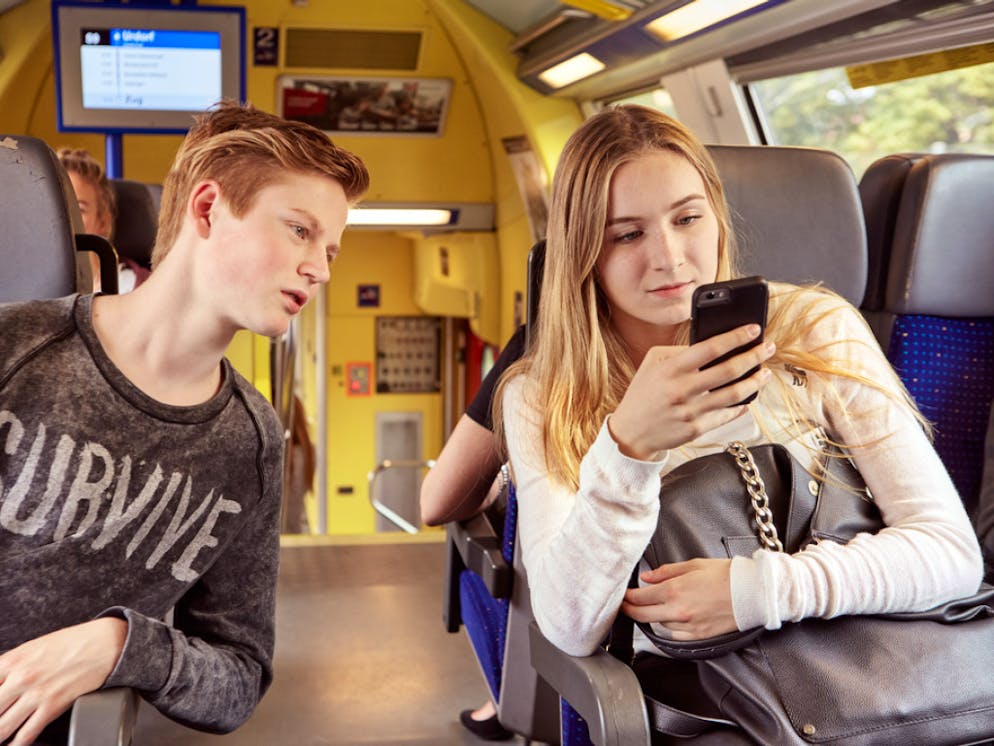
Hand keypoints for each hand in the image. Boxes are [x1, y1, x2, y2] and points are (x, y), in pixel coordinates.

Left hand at [0, 617, 126, 744]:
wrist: (105, 643)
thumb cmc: (71, 643)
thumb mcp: (32, 647)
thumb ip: (9, 666)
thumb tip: (0, 682)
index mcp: (11, 661)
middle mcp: (19, 678)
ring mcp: (36, 693)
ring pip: (1, 728)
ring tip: (1, 736)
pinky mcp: (53, 706)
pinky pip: (26, 734)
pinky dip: (17, 744)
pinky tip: (15, 744)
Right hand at [609, 325, 774, 458]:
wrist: (630, 432)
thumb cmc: (643, 393)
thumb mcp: (652, 364)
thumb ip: (679, 352)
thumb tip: (713, 346)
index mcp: (670, 369)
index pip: (710, 348)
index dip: (735, 337)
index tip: (753, 330)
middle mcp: (681, 390)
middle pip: (728, 370)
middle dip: (754, 356)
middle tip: (767, 348)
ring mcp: (690, 412)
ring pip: (734, 394)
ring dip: (755, 382)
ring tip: (765, 373)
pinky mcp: (695, 430)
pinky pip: (726, 415)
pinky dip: (741, 405)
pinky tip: (748, 397)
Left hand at [621, 559, 735, 640]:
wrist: (752, 593)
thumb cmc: (726, 575)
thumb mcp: (693, 565)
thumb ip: (665, 572)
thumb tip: (646, 578)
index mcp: (674, 590)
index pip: (639, 597)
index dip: (627, 596)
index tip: (624, 595)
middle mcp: (678, 611)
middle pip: (642, 615)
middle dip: (629, 610)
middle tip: (624, 606)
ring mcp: (687, 626)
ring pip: (660, 624)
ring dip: (655, 615)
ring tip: (658, 605)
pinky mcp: (698, 637)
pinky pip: (675, 635)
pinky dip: (671, 627)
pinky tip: (674, 617)